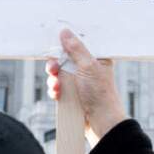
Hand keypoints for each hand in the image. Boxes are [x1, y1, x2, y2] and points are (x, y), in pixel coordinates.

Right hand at [47, 29, 125, 145]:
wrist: (101, 122)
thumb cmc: (100, 94)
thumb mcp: (88, 66)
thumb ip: (76, 49)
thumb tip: (65, 32)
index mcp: (96, 58)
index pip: (78, 44)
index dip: (65, 44)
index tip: (54, 43)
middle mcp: (87, 68)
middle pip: (64, 59)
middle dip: (56, 64)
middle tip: (53, 69)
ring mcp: (79, 82)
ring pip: (58, 74)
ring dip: (54, 79)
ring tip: (58, 86)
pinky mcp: (72, 94)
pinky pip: (58, 87)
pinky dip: (55, 90)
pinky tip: (58, 94)